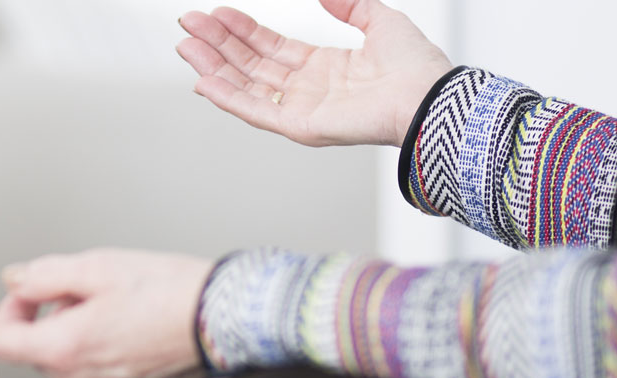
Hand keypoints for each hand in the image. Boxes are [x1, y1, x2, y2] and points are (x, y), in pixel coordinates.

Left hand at [0, 248, 215, 377]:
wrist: (225, 317)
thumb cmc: (170, 293)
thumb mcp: (97, 267)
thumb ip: (43, 276)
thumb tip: (15, 281)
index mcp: (66, 349)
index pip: (2, 341)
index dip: (9, 310)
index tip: (28, 294)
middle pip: (39, 349)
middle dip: (53, 315)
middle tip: (88, 288)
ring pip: (71, 360)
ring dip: (80, 331)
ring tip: (118, 305)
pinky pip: (100, 371)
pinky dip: (105, 347)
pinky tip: (133, 324)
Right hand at [176, 0, 451, 146]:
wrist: (430, 96)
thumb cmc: (417, 68)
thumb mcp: (381, 20)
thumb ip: (351, 5)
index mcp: (324, 68)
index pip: (270, 47)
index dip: (242, 30)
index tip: (217, 13)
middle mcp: (308, 90)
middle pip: (250, 64)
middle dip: (217, 44)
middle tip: (189, 24)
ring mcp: (301, 109)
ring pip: (245, 86)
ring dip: (213, 66)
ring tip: (187, 46)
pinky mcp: (300, 126)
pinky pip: (257, 111)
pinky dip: (227, 97)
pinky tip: (204, 81)